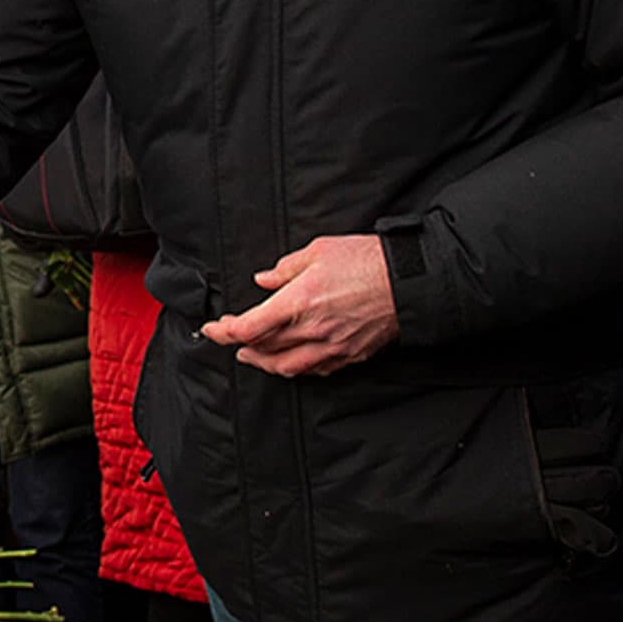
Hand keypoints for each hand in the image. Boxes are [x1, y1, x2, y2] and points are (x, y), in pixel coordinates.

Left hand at [200, 234, 399, 376]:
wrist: (410, 281)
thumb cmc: (367, 260)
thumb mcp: (319, 251)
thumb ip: (286, 268)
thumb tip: (264, 280)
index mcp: (298, 302)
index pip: (248, 327)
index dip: (224, 332)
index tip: (212, 329)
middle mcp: (311, 330)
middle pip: (263, 349)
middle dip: (240, 345)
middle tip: (229, 338)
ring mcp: (331, 347)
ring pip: (286, 366)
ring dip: (263, 363)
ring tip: (251, 356)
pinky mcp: (349, 355)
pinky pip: (315, 370)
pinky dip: (295, 367)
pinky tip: (290, 360)